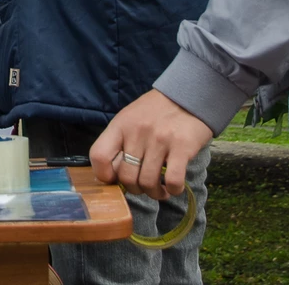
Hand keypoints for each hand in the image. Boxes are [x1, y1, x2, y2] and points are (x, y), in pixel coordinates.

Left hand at [90, 90, 214, 199]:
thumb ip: (121, 141)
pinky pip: (173, 180)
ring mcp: (159, 140)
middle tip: (144, 187)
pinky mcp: (182, 147)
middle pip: (126, 177)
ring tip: (160, 190)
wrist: (189, 94)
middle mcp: (137, 132)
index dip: (104, 175)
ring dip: (154, 193)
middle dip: (135, 189)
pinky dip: (173, 189)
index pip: (99, 156)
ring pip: (148, 183)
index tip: (115, 180)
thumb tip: (113, 173)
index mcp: (121, 125)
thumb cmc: (157, 110)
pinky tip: (174, 187)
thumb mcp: (131, 118)